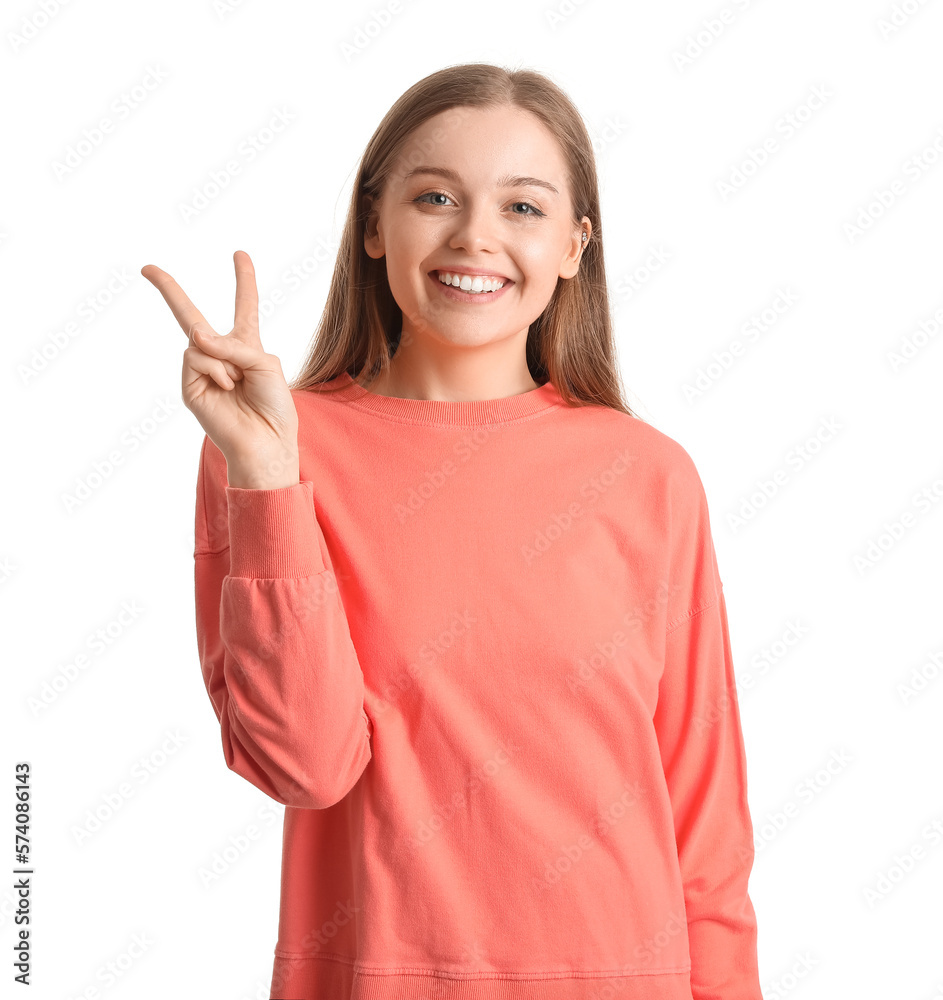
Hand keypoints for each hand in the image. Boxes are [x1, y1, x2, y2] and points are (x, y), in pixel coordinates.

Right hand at [141, 251, 298, 487]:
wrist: (266, 440)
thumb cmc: (274, 405)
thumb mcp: (266, 364)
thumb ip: (234, 344)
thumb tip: (195, 336)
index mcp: (246, 346)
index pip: (244, 307)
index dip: (244, 281)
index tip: (240, 254)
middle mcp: (221, 354)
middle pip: (190, 316)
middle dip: (169, 290)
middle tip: (147, 267)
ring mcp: (202, 370)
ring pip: (199, 339)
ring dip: (224, 358)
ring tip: (237, 383)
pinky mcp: (190, 386)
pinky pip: (196, 358)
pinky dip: (216, 370)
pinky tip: (226, 388)